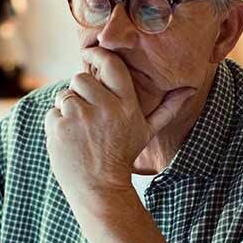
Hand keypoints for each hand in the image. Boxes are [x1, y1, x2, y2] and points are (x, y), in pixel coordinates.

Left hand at [44, 48, 193, 206]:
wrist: (100, 189)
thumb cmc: (123, 156)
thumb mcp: (147, 131)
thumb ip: (167, 108)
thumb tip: (191, 89)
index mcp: (127, 105)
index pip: (111, 65)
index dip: (98, 55)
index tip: (90, 53)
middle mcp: (105, 108)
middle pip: (81, 78)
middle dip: (80, 92)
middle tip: (87, 113)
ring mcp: (80, 118)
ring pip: (64, 94)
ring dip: (67, 109)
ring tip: (80, 129)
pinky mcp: (60, 128)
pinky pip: (52, 113)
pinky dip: (57, 124)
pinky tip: (70, 140)